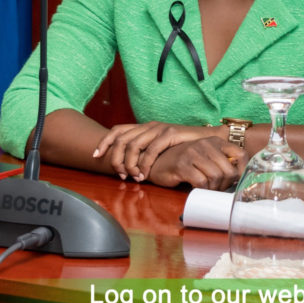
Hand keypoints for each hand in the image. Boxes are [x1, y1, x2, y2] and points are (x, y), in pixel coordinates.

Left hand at [93, 121, 218, 180]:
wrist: (207, 138)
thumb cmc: (183, 146)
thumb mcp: (160, 147)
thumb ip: (145, 151)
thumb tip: (127, 164)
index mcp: (144, 127)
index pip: (117, 130)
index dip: (104, 142)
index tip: (96, 156)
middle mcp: (149, 125)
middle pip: (121, 140)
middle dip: (116, 159)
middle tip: (120, 175)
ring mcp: (158, 128)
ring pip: (133, 146)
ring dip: (129, 164)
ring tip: (133, 177)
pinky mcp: (169, 133)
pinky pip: (150, 150)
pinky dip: (144, 164)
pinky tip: (145, 174)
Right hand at [146, 137, 245, 190]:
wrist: (158, 162)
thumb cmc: (186, 163)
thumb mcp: (206, 157)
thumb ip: (222, 162)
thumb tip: (239, 178)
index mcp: (215, 141)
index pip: (241, 155)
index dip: (242, 171)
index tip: (237, 181)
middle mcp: (205, 144)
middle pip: (229, 171)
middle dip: (226, 185)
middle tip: (218, 189)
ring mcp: (193, 153)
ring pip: (216, 177)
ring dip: (214, 189)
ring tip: (207, 189)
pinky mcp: (182, 165)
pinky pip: (201, 182)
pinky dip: (202, 189)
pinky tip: (197, 188)